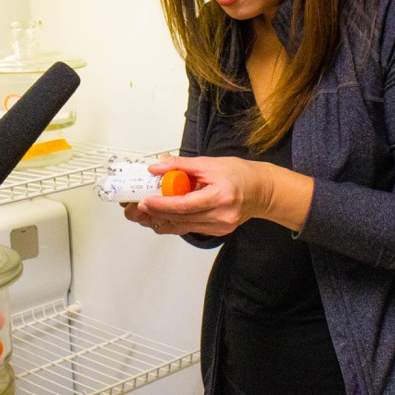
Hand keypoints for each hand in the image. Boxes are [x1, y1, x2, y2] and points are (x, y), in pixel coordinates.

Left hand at [122, 154, 313, 236]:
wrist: (261, 191)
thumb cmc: (239, 174)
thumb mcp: (210, 163)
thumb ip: (181, 165)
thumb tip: (156, 167)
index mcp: (221, 196)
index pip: (185, 205)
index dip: (162, 205)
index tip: (144, 200)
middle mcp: (221, 216)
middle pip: (180, 219)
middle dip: (154, 213)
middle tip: (133, 207)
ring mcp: (219, 227)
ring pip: (182, 226)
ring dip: (159, 220)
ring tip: (139, 213)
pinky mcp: (216, 231)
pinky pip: (189, 228)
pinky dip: (172, 222)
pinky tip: (158, 217)